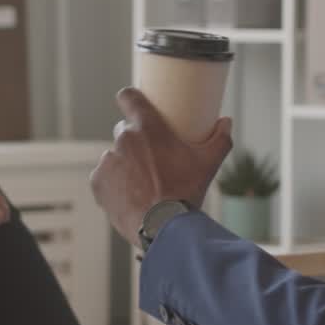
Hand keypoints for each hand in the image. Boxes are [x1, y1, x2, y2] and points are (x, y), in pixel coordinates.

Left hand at [90, 87, 232, 245]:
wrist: (163, 227)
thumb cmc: (185, 192)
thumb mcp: (208, 164)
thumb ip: (219, 139)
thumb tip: (226, 122)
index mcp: (147, 127)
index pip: (128, 96)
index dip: (130, 99)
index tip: (134, 105)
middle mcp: (123, 138)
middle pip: (124, 130)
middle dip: (134, 140)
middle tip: (150, 157)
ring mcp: (108, 160)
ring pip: (115, 155)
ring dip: (124, 164)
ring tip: (142, 183)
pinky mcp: (98, 182)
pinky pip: (104, 177)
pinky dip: (113, 184)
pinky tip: (129, 195)